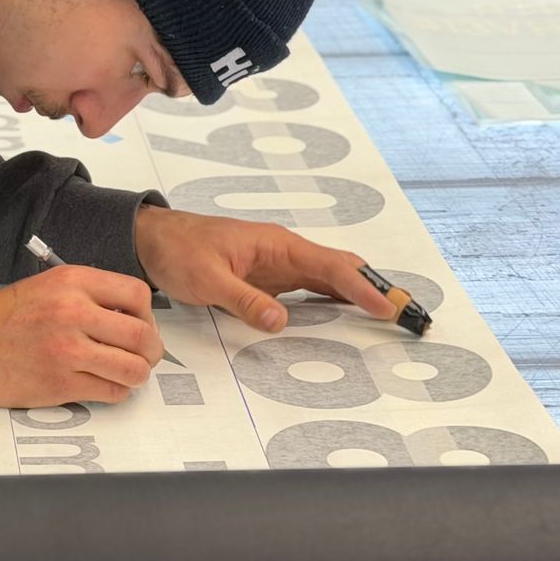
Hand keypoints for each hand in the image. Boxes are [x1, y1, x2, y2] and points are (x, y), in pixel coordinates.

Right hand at [0, 265, 162, 407]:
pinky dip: (115, 392)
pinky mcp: (60, 383)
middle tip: (142, 357)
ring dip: (136, 375)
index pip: (137, 295)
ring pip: (133, 369)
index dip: (146, 314)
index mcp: (71, 282)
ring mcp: (67, 350)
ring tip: (123, 373)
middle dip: (151, 351)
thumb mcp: (46, 286)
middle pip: (143, 336)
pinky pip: (111, 392)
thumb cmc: (0, 318)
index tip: (138, 325)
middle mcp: (72, 312)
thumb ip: (88, 295)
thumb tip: (130, 318)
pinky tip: (100, 384)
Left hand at [133, 205, 395, 333]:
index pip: (330, 266)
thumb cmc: (177, 250)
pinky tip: (349, 315)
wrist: (152, 239)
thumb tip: (281, 321)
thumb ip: (244, 300)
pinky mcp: (269, 278)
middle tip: (407, 312)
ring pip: (330, 279)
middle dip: (374, 287)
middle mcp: (284, 252)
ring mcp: (279, 265)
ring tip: (391, 315)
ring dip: (360, 294)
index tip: (386, 307)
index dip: (361, 287)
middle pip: (341, 269)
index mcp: (276, 245)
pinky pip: (311, 288)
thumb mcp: (206, 280)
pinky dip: (335, 299)